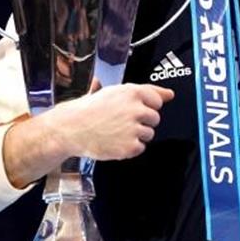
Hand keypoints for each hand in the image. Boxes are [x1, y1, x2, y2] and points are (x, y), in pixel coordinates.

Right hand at [56, 84, 174, 159]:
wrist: (70, 128)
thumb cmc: (88, 109)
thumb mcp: (114, 92)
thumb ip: (146, 91)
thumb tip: (169, 94)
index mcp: (132, 92)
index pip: (157, 100)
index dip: (146, 106)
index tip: (135, 110)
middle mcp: (135, 109)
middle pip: (155, 118)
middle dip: (141, 121)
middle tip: (121, 122)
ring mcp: (133, 129)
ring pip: (149, 134)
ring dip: (136, 135)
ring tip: (116, 132)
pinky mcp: (130, 146)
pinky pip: (140, 148)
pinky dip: (129, 148)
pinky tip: (115, 141)